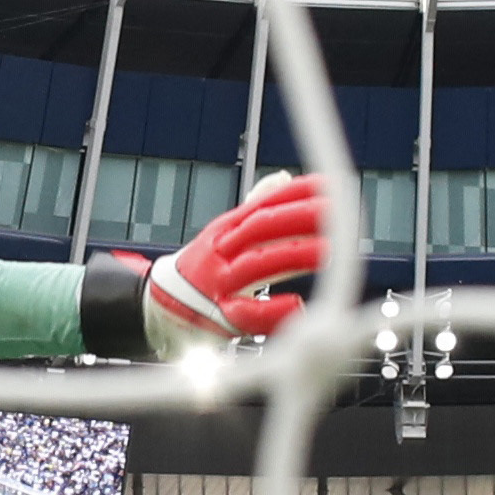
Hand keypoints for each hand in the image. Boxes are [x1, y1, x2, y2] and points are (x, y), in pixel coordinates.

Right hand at [142, 170, 325, 352]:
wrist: (159, 306)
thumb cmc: (207, 268)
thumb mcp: (227, 234)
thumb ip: (257, 207)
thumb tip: (285, 178)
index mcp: (227, 229)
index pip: (263, 205)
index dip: (295, 194)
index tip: (328, 186)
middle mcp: (221, 251)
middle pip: (261, 228)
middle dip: (298, 218)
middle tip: (335, 214)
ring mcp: (218, 282)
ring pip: (257, 264)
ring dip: (292, 255)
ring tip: (327, 250)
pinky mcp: (218, 316)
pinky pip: (246, 313)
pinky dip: (272, 310)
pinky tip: (297, 305)